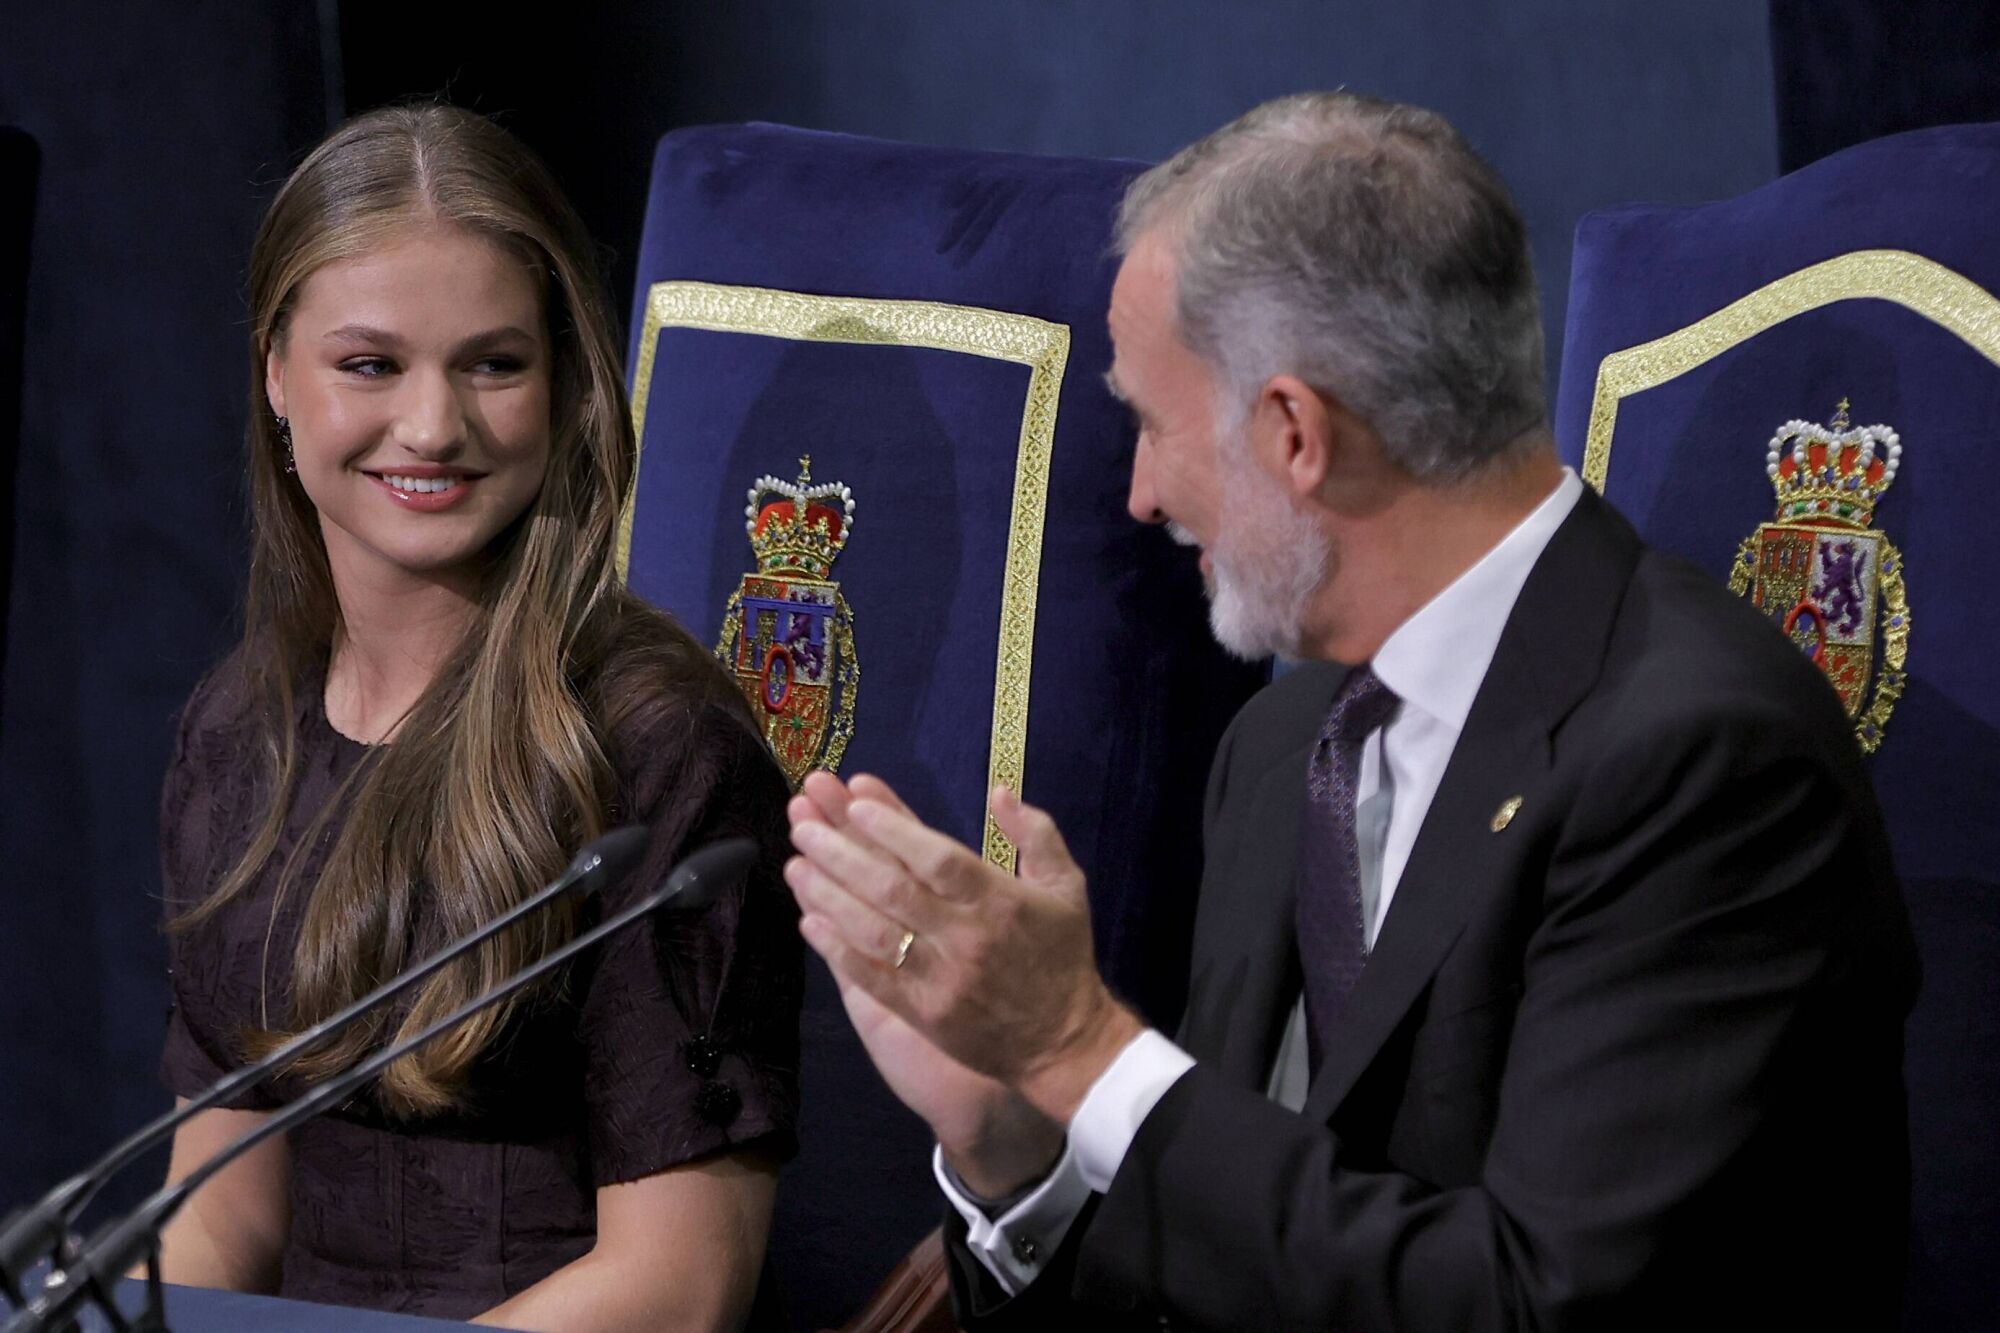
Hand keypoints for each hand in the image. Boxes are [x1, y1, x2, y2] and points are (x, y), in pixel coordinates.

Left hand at [789, 775, 1063, 1195]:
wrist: (1064, 1043)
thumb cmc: (1062, 956)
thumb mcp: (1067, 886)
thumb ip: (1036, 833)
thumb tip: (997, 792)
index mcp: (1000, 901)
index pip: (938, 858)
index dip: (894, 828)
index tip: (856, 801)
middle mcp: (966, 938)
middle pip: (892, 889)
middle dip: (842, 852)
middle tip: (804, 823)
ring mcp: (940, 979)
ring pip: (873, 931)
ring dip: (828, 896)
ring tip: (795, 865)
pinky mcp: (923, 1015)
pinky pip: (872, 979)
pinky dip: (837, 950)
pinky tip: (807, 922)